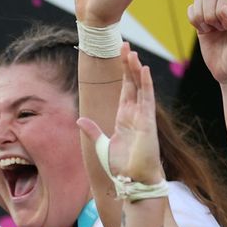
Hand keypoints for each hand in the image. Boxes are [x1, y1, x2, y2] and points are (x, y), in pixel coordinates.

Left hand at [76, 47, 161, 185]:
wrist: (135, 182)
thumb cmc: (123, 168)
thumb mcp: (102, 146)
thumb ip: (93, 131)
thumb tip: (79, 120)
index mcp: (125, 118)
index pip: (124, 90)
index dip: (122, 73)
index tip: (120, 56)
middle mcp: (135, 114)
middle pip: (132, 84)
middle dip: (127, 64)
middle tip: (124, 44)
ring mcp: (142, 117)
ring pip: (139, 87)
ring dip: (135, 69)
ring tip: (131, 52)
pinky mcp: (147, 122)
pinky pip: (146, 99)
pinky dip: (145, 84)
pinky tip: (143, 69)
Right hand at [189, 0, 226, 83]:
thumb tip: (223, 10)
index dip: (220, 10)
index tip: (225, 28)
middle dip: (208, 13)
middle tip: (217, 29)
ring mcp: (214, 16)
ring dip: (199, 16)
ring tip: (209, 29)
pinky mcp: (202, 24)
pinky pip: (192, 10)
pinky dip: (192, 19)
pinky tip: (202, 30)